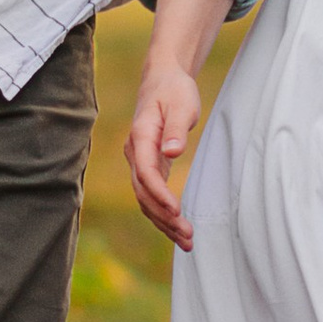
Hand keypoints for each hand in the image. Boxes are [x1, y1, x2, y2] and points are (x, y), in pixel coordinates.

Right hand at [126, 58, 204, 249]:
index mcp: (141, 136)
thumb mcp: (181, 104)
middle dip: (163, 217)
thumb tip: (171, 153)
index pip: (146, 171)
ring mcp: (139, 161)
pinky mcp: (149, 166)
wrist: (163, 80)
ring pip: (146, 199)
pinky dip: (163, 214)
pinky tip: (178, 229)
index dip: (159, 193)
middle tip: (187, 235)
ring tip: (187, 241)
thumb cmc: (174, 90)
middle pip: (143, 192)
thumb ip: (176, 129)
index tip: (176, 211)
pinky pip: (152, 195)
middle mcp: (135, 152)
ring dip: (163, 222)